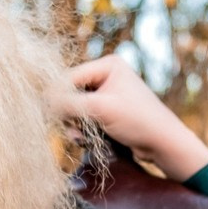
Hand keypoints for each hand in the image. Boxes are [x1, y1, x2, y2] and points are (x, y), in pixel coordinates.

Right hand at [56, 55, 207, 183]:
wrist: (163, 143)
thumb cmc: (137, 120)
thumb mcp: (100, 109)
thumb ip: (69, 103)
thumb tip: (43, 101)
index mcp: (108, 65)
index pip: (70, 77)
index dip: (57, 96)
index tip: (47, 114)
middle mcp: (107, 76)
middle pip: (71, 93)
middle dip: (70, 114)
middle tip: (73, 128)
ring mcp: (108, 94)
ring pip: (76, 109)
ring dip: (76, 125)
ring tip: (83, 137)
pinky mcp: (108, 112)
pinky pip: (85, 118)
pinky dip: (84, 130)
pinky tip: (88, 140)